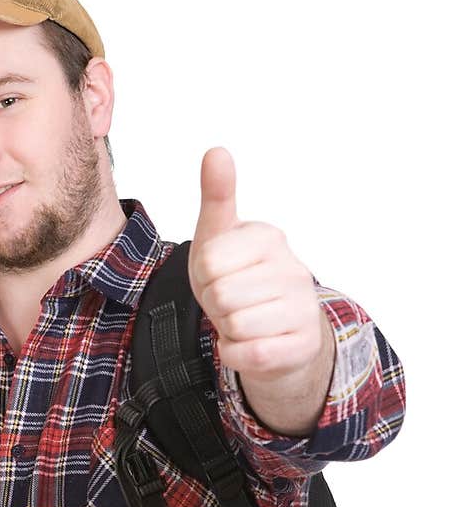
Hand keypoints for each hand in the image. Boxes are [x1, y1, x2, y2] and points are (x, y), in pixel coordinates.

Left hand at [188, 147, 328, 382]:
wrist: (274, 332)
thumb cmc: (238, 279)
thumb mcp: (218, 238)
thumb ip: (217, 197)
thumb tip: (216, 151)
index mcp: (269, 237)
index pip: (206, 262)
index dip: (202, 278)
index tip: (220, 277)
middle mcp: (293, 268)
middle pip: (220, 296)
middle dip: (215, 306)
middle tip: (231, 303)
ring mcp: (303, 307)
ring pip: (235, 326)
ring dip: (228, 331)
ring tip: (243, 320)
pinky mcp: (303, 344)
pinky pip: (249, 355)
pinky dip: (237, 355)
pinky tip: (251, 343)